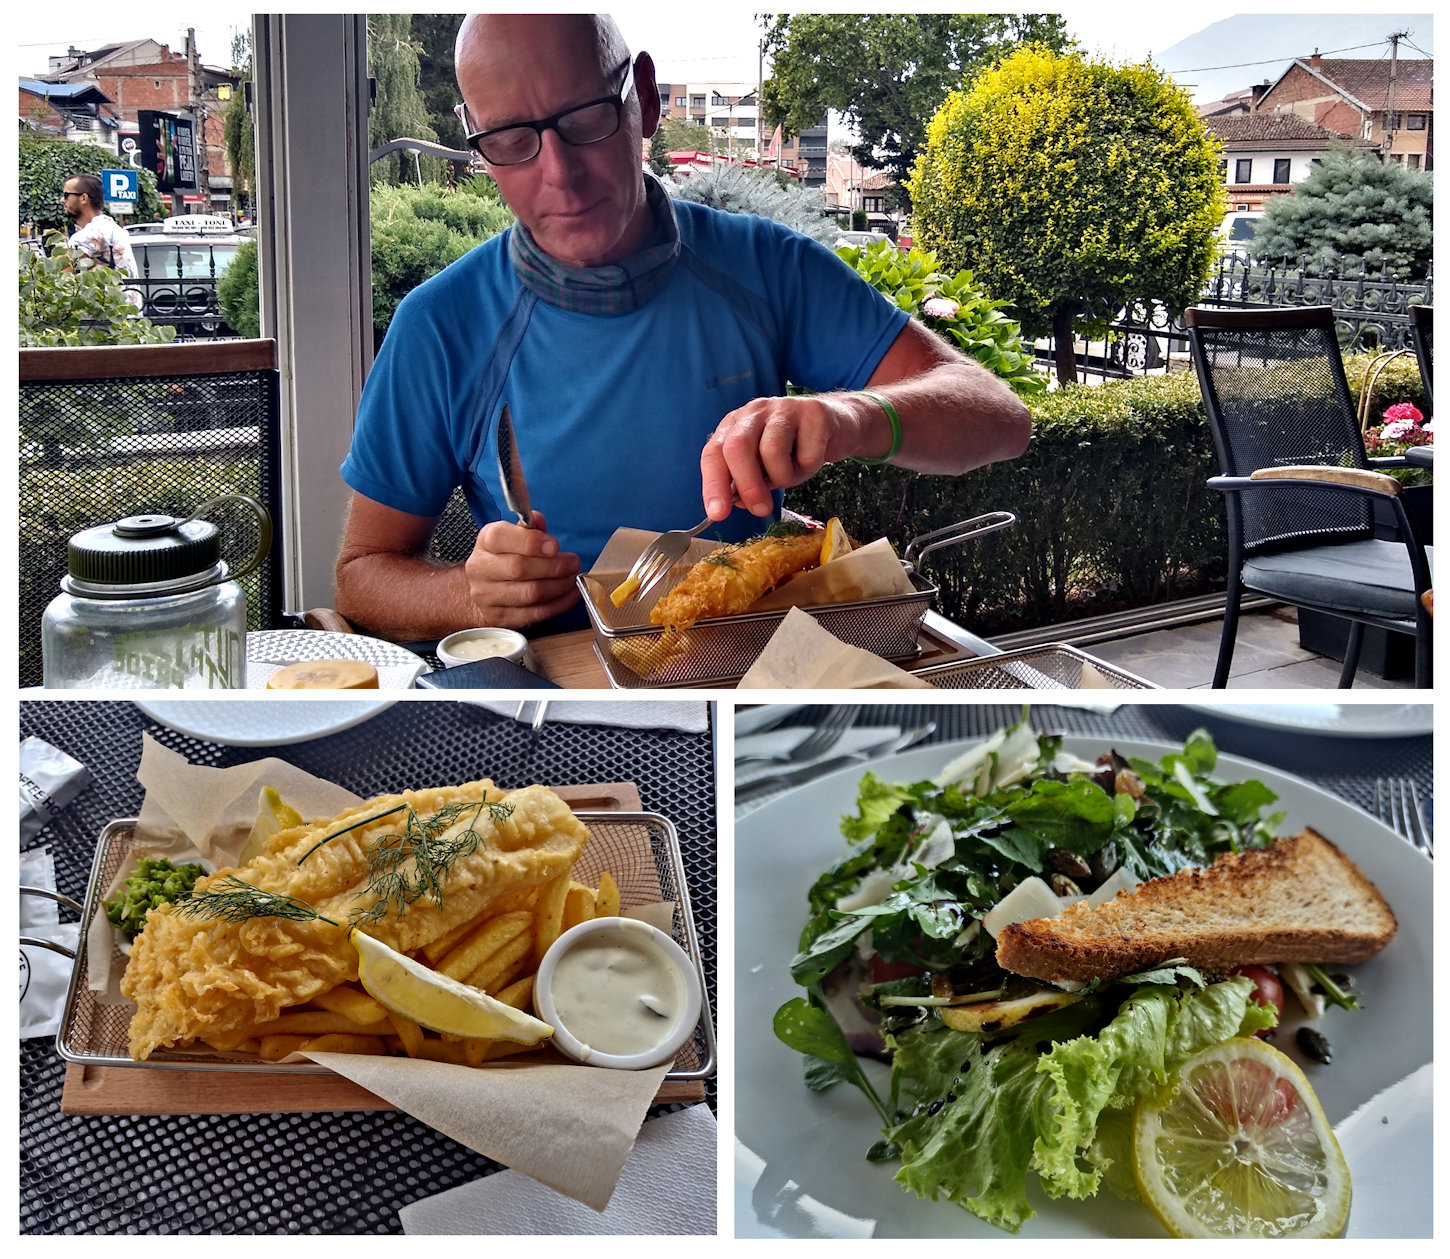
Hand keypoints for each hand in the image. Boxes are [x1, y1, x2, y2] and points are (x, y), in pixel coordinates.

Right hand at [463, 511, 580, 627]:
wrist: (484, 592)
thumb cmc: (505, 560)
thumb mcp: (513, 538)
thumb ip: (528, 529)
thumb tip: (538, 519)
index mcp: (485, 543)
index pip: (500, 537)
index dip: (531, 542)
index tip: (555, 545)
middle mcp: (480, 569)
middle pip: (519, 568)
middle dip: (553, 566)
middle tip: (573, 563)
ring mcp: (486, 596)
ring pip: (529, 593)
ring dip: (559, 586)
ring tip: (573, 578)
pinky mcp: (499, 618)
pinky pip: (535, 613)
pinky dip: (559, 604)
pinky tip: (570, 595)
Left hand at [700, 395, 853, 518]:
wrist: (837, 425)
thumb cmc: (794, 449)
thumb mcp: (765, 468)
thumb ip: (747, 483)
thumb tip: (738, 503)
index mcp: (735, 425)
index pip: (714, 453)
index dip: (713, 484)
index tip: (717, 513)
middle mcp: (754, 412)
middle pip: (737, 447)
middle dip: (747, 485)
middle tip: (760, 509)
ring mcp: (783, 408)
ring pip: (772, 451)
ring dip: (784, 477)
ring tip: (793, 474)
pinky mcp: (813, 413)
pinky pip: (807, 454)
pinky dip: (808, 469)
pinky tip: (812, 459)